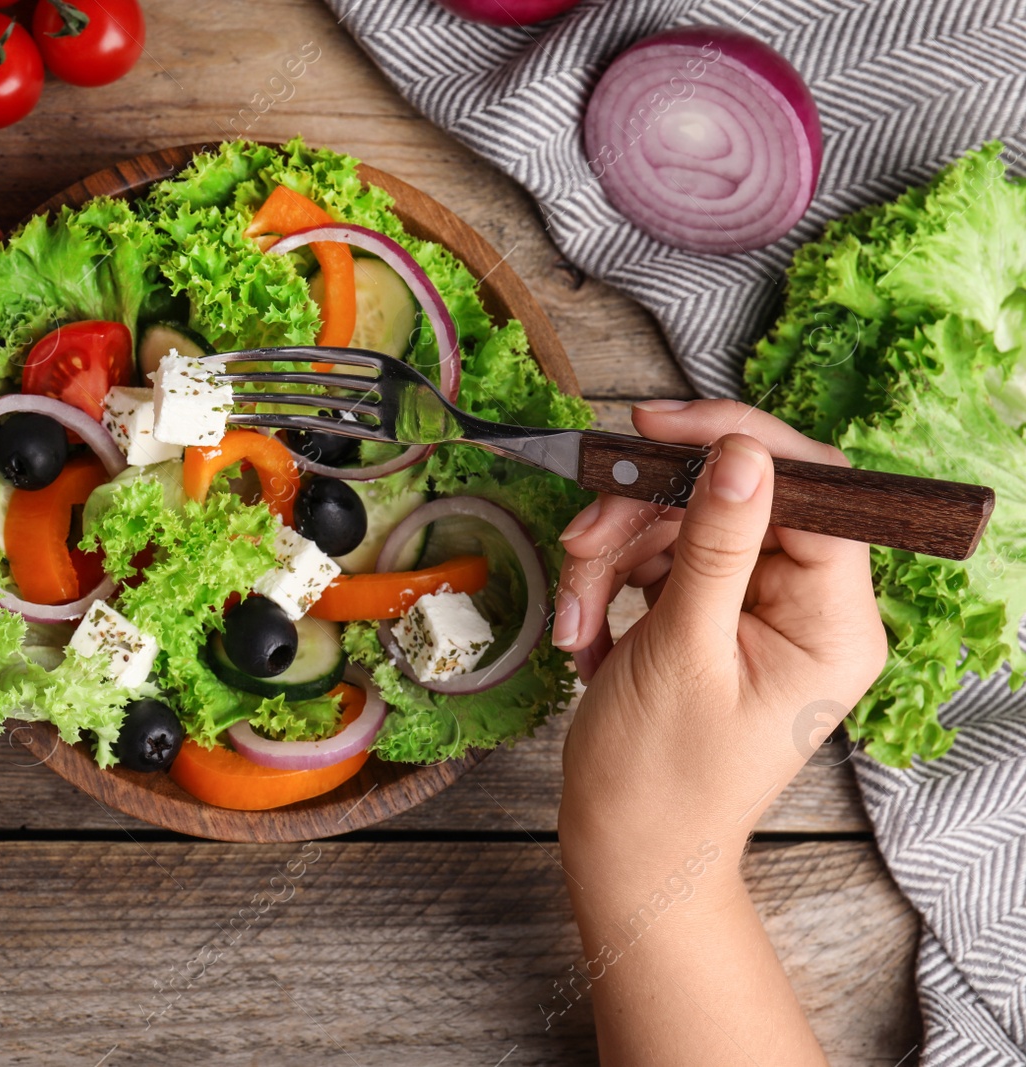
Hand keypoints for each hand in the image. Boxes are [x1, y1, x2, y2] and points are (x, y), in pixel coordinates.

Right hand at [552, 399, 887, 874]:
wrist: (626, 850)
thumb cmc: (659, 777)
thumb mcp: (682, 652)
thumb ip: (715, 546)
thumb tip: (743, 454)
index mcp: (834, 622)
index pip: (813, 489)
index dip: (738, 444)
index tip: (657, 428)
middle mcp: (808, 608)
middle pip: (734, 499)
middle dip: (644, 515)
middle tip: (582, 539)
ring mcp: (756, 610)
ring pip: (683, 524)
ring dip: (611, 557)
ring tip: (576, 618)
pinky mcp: (710, 616)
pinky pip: (658, 559)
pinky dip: (609, 582)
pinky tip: (587, 633)